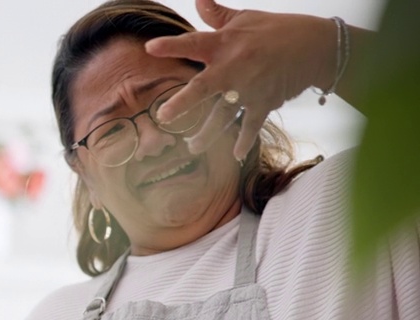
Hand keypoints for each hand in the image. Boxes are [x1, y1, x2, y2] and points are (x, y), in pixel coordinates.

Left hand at [145, 0, 340, 159]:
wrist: (317, 47)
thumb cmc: (276, 30)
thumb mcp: (245, 18)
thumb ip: (217, 15)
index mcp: (225, 44)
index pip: (193, 43)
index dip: (172, 45)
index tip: (149, 49)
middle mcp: (234, 68)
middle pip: (203, 87)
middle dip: (183, 103)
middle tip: (164, 116)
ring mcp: (249, 89)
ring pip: (222, 115)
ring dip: (207, 134)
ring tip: (192, 147)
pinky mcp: (265, 103)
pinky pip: (250, 126)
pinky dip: (244, 142)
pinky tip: (234, 156)